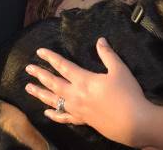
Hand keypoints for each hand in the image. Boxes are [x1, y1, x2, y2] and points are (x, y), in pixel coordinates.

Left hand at [24, 38, 151, 146]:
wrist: (134, 123)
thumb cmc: (127, 94)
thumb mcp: (119, 70)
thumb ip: (108, 54)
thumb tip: (100, 40)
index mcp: (84, 80)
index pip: (63, 66)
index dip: (50, 58)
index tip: (39, 52)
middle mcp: (76, 95)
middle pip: (53, 83)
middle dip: (40, 75)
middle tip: (28, 69)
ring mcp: (78, 109)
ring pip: (54, 100)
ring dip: (40, 93)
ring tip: (28, 88)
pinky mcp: (83, 120)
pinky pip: (64, 118)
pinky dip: (54, 114)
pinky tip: (46, 112)